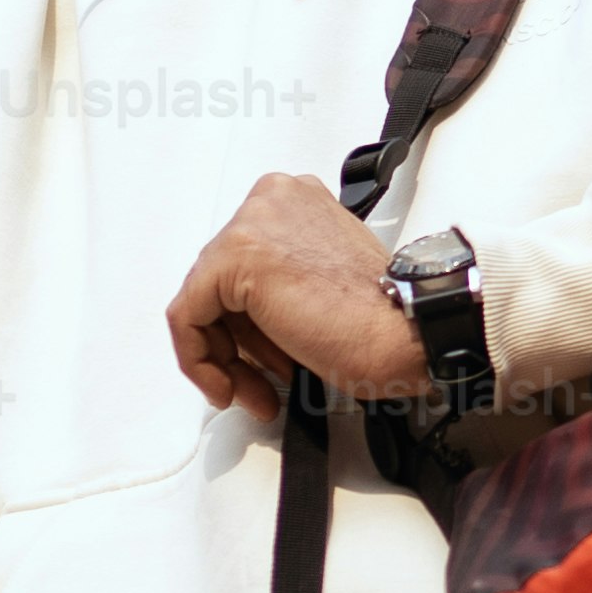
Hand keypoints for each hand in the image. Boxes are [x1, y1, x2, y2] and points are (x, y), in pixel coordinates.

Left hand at [165, 174, 430, 422]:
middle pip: (219, 284)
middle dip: (236, 345)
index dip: (249, 325)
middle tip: (259, 385)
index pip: (242, 265)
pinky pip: (187, 316)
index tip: (267, 360)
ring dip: (225, 361)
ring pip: (201, 302)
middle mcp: (270, 200)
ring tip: (255, 394)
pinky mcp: (233, 258)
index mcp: (295, 198)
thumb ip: (281, 281)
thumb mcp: (320, 280)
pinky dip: (199, 360)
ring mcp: (250, 224)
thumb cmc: (382, 317)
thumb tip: (248, 317)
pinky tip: (227, 387)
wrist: (404, 333)